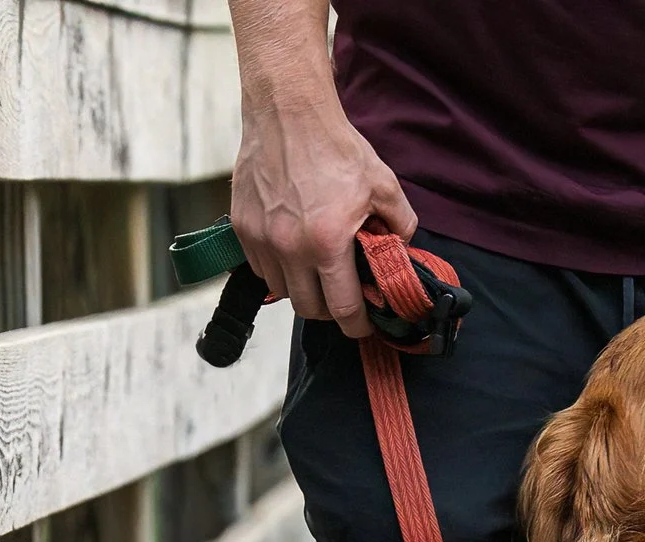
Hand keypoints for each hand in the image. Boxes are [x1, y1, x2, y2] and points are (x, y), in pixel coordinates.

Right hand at [232, 88, 416, 337]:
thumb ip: (402, 225)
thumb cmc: (336, 147)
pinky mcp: (241, 225)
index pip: (342, 309)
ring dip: (300, 289)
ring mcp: (260, 238)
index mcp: (326, 243)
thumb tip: (403, 250)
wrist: (288, 111)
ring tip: (317, 270)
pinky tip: (293, 252)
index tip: (364, 325)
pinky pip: (259, 267)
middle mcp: (288, 247)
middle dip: (329, 309)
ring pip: (280, 291)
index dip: (357, 325)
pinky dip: (276, 269)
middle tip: (342, 295)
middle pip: (308, 308)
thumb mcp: (384, 186)